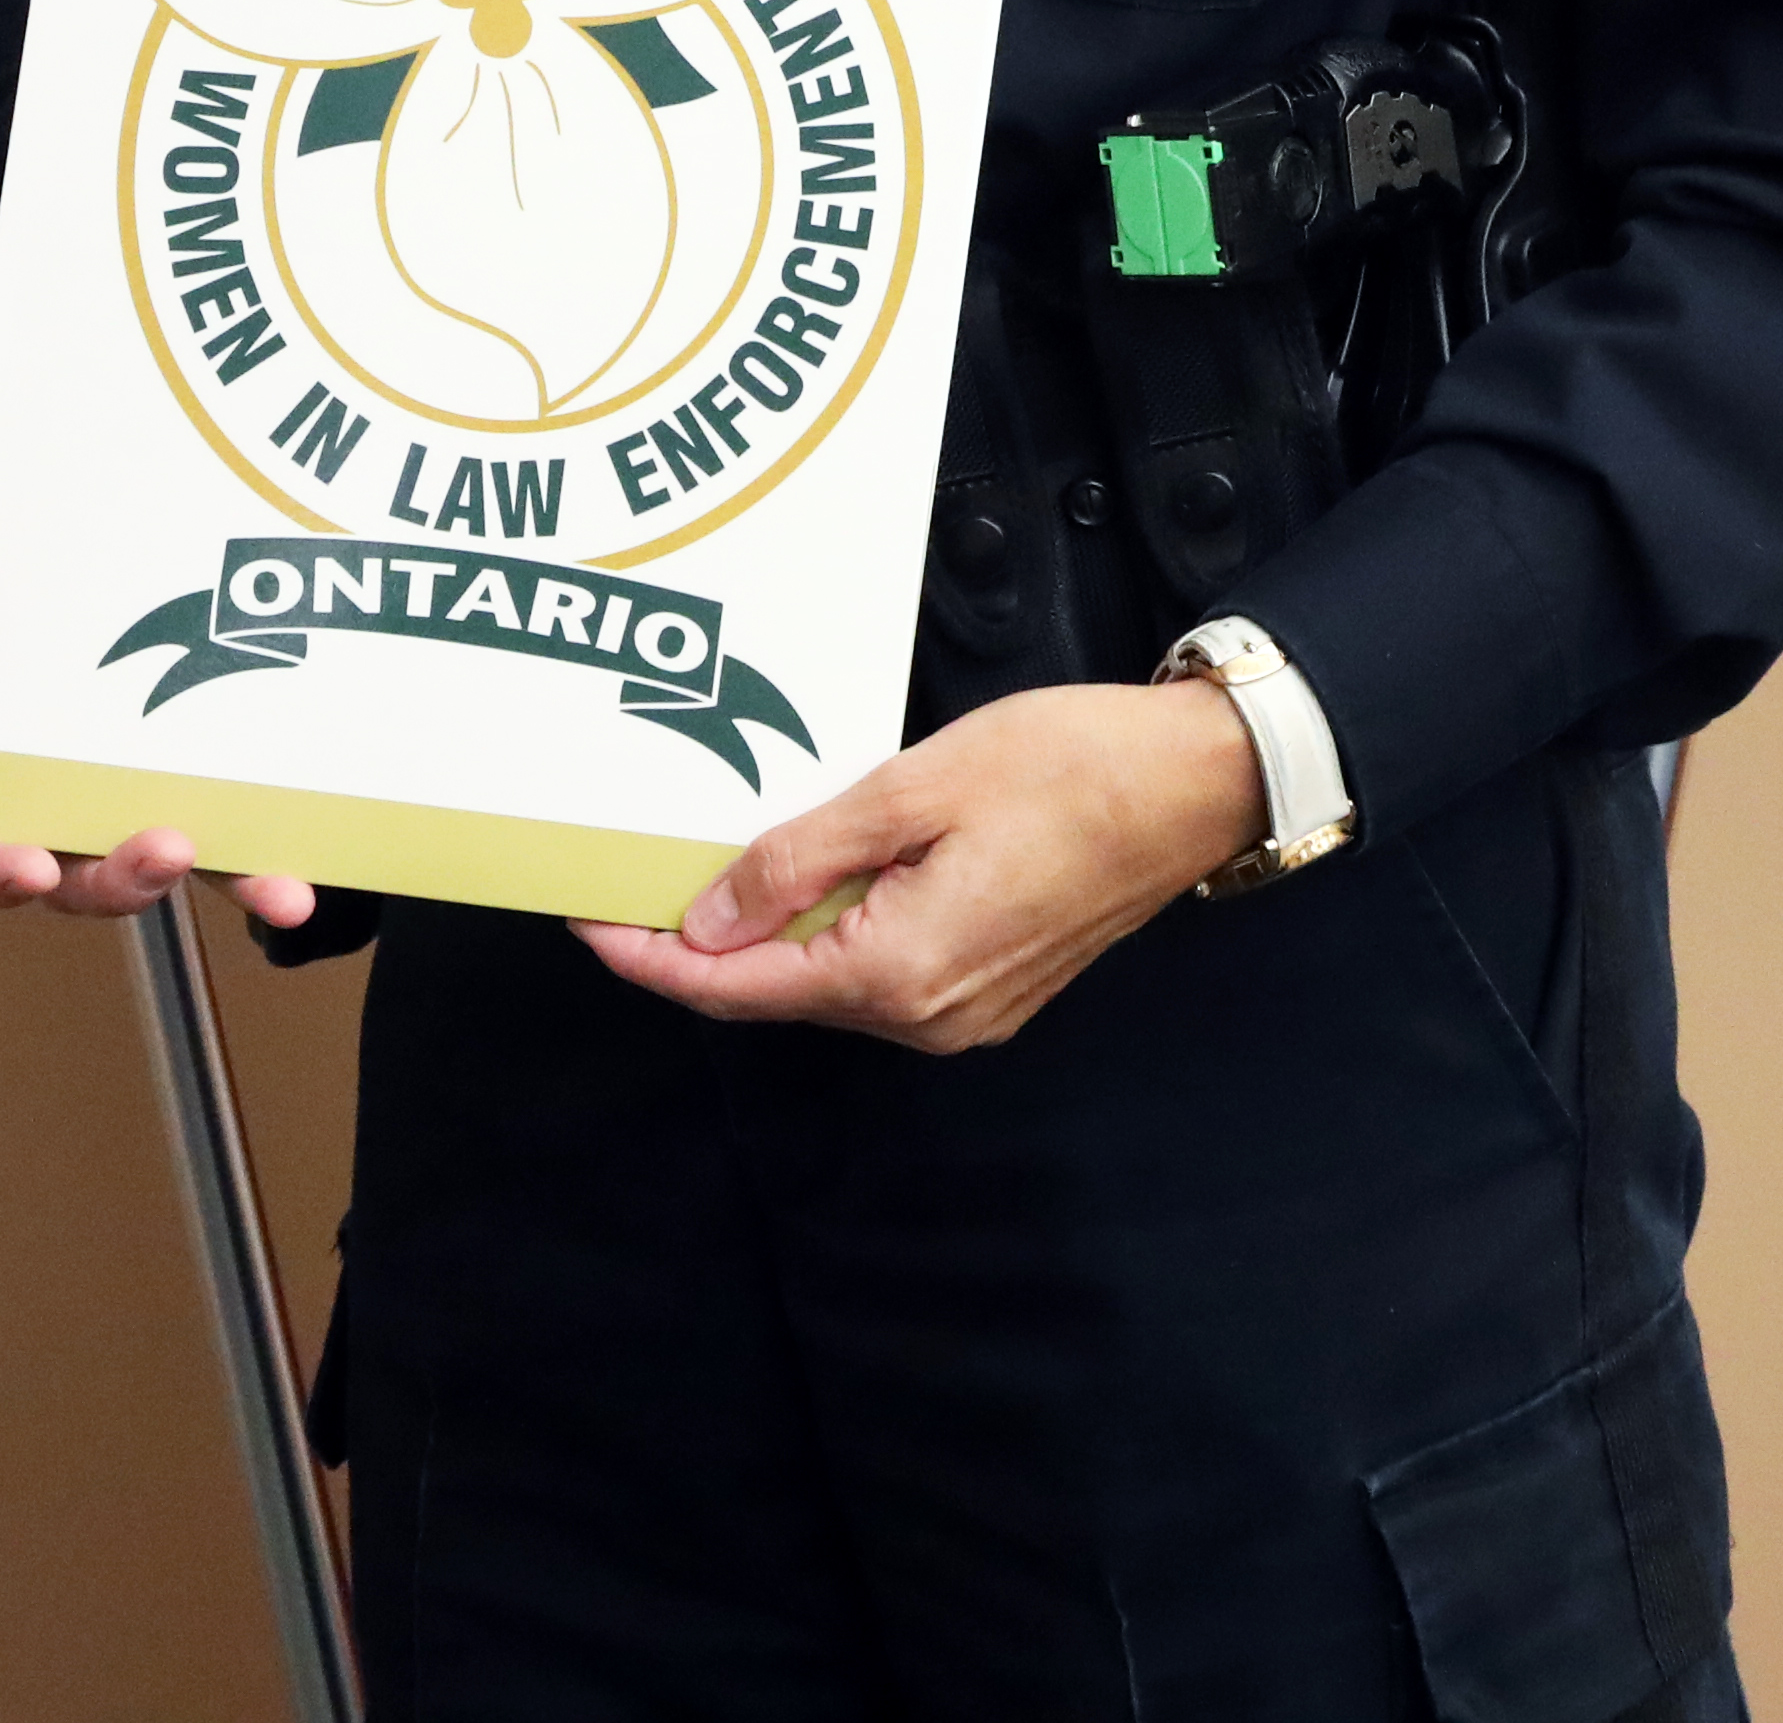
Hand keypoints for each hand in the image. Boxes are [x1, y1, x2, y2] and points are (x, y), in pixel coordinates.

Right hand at [0, 498, 319, 934]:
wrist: (120, 491)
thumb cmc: (20, 532)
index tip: (28, 866)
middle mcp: (69, 792)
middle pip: (81, 879)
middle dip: (119, 883)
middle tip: (162, 848)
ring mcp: (148, 784)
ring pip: (176, 868)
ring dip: (222, 883)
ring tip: (268, 882)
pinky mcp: (219, 769)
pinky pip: (247, 828)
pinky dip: (272, 861)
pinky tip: (307, 873)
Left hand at [572, 676, 1269, 1052]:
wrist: (1196, 785)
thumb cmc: (1070, 767)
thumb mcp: (913, 787)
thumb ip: (800, 859)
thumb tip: (706, 922)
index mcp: (899, 971)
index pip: (735, 987)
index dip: (649, 958)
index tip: (586, 919)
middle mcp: (928, 1015)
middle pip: (774, 992)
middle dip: (697, 942)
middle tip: (632, 875)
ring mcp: (963, 1012)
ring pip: (827, 981)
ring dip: (766, 932)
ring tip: (709, 865)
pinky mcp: (989, 988)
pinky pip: (879, 970)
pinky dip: (828, 929)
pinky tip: (807, 874)